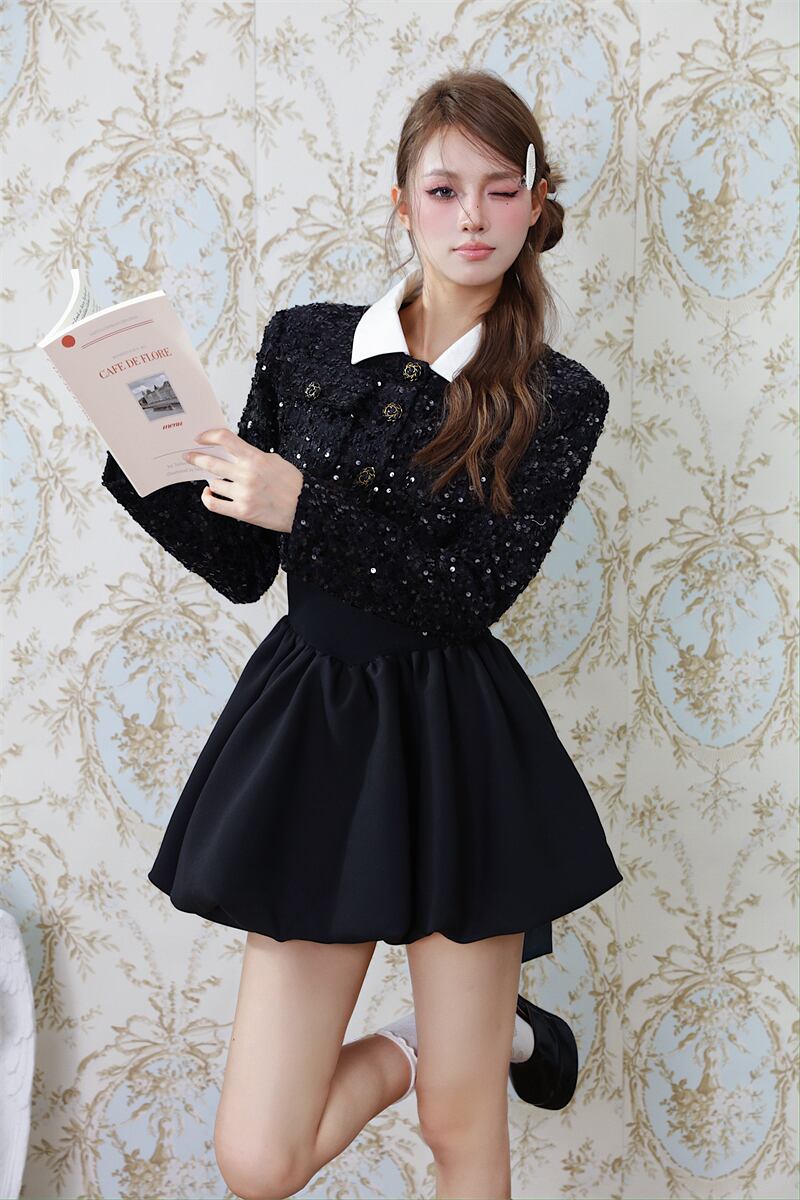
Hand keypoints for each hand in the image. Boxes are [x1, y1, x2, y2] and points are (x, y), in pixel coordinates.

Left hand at [183, 428, 302, 532]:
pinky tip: (208, 493)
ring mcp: (243, 494)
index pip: (225, 439)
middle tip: (188, 456)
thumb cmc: (292, 484)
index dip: (209, 436)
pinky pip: (214, 504)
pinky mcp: (242, 512)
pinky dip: (208, 498)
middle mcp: (247, 475)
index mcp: (256, 458)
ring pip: (214, 483)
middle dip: (196, 458)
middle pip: (212, 462)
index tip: (200, 438)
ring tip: (213, 479)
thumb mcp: (275, 461)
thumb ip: (253, 456)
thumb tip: (233, 453)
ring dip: (211, 480)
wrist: (305, 508)